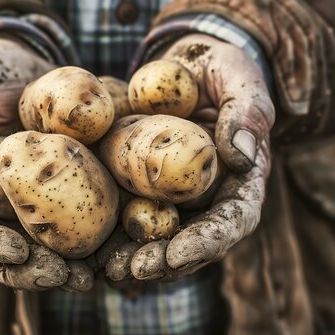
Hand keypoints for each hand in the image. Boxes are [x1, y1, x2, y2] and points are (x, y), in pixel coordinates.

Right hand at [0, 38, 92, 290]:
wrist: (24, 68)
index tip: (13, 252)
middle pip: (5, 257)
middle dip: (32, 272)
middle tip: (62, 276)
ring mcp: (31, 210)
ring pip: (45, 253)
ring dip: (68, 271)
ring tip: (92, 276)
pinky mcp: (67, 201)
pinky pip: (82, 228)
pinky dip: (99, 245)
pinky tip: (121, 252)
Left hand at [106, 34, 274, 281]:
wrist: (187, 65)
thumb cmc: (220, 68)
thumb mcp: (239, 79)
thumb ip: (246, 112)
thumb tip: (241, 155)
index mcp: (240, 180)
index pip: (232, 221)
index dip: (207, 242)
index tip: (176, 255)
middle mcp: (209, 197)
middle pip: (192, 242)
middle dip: (163, 261)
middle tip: (133, 269)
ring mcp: (176, 197)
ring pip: (159, 238)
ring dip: (134, 256)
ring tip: (107, 268)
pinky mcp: (145, 188)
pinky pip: (129, 214)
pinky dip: (112, 233)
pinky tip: (88, 247)